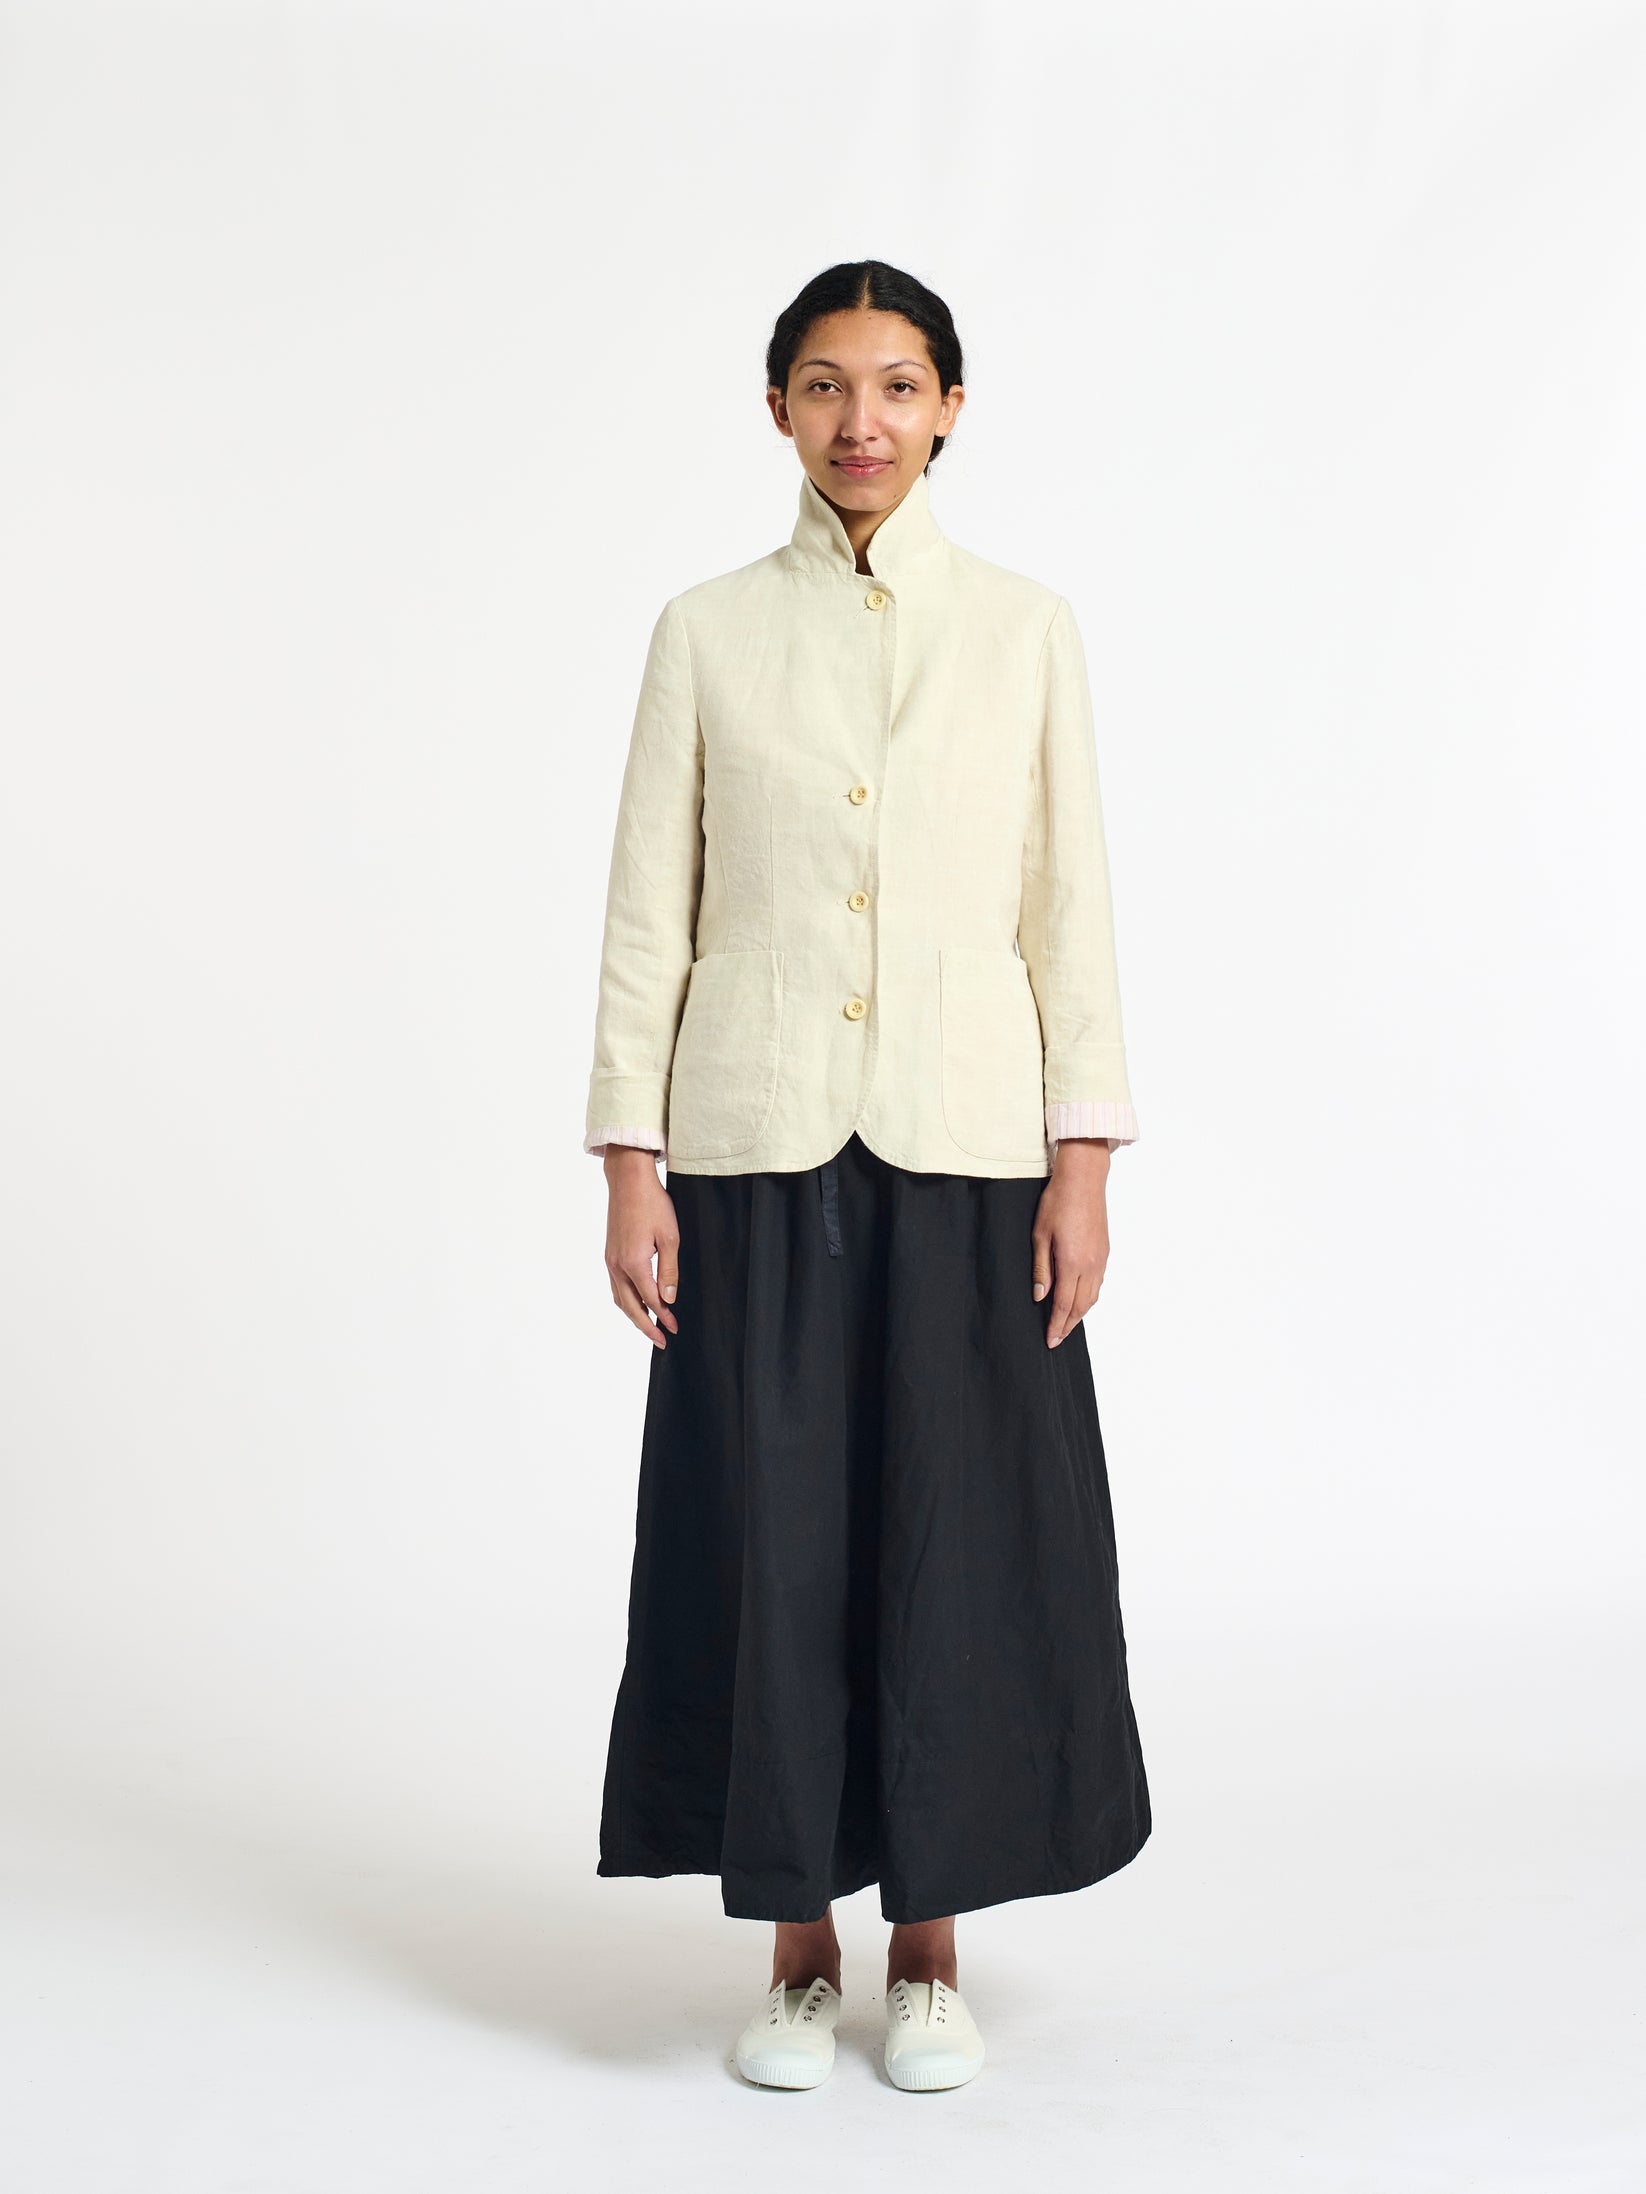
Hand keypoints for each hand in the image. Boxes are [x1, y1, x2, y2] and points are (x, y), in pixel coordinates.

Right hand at [602, 1147, 680, 1347]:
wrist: (628, 1180)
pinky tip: (636, 1301)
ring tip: (649, 1326)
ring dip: (634, 1315)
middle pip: (630, 1307)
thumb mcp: (670, 1237)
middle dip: (646, 1326)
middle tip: (661, 1340)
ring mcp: (610, 1260)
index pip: (651, 1300)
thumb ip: (669, 1271)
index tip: (675, 1328)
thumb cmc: (652, 1204)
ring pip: (619, 1298)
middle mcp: (617, 1265)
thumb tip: (668, 1299)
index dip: (664, 1317)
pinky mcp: (609, 1253)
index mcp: (633, 1263)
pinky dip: (625, 1300)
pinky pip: (615, 1285)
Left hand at [1031, 1138, 1110, 1347]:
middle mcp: (1091, 1266)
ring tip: (1066, 1323)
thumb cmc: (1058, 1203)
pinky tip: (1080, 1298)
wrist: (1084, 1180)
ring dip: (1080, 1313)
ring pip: (1093, 1297)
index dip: (1057, 1325)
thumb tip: (1039, 1296)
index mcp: (1072, 1264)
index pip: (1064, 1305)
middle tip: (1057, 1338)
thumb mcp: (1040, 1235)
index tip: (1050, 1340)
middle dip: (1068, 1325)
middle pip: (1081, 1306)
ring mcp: (1101, 1259)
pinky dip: (1089, 1297)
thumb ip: (1041, 1268)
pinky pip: (1098, 1283)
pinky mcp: (1105, 1251)